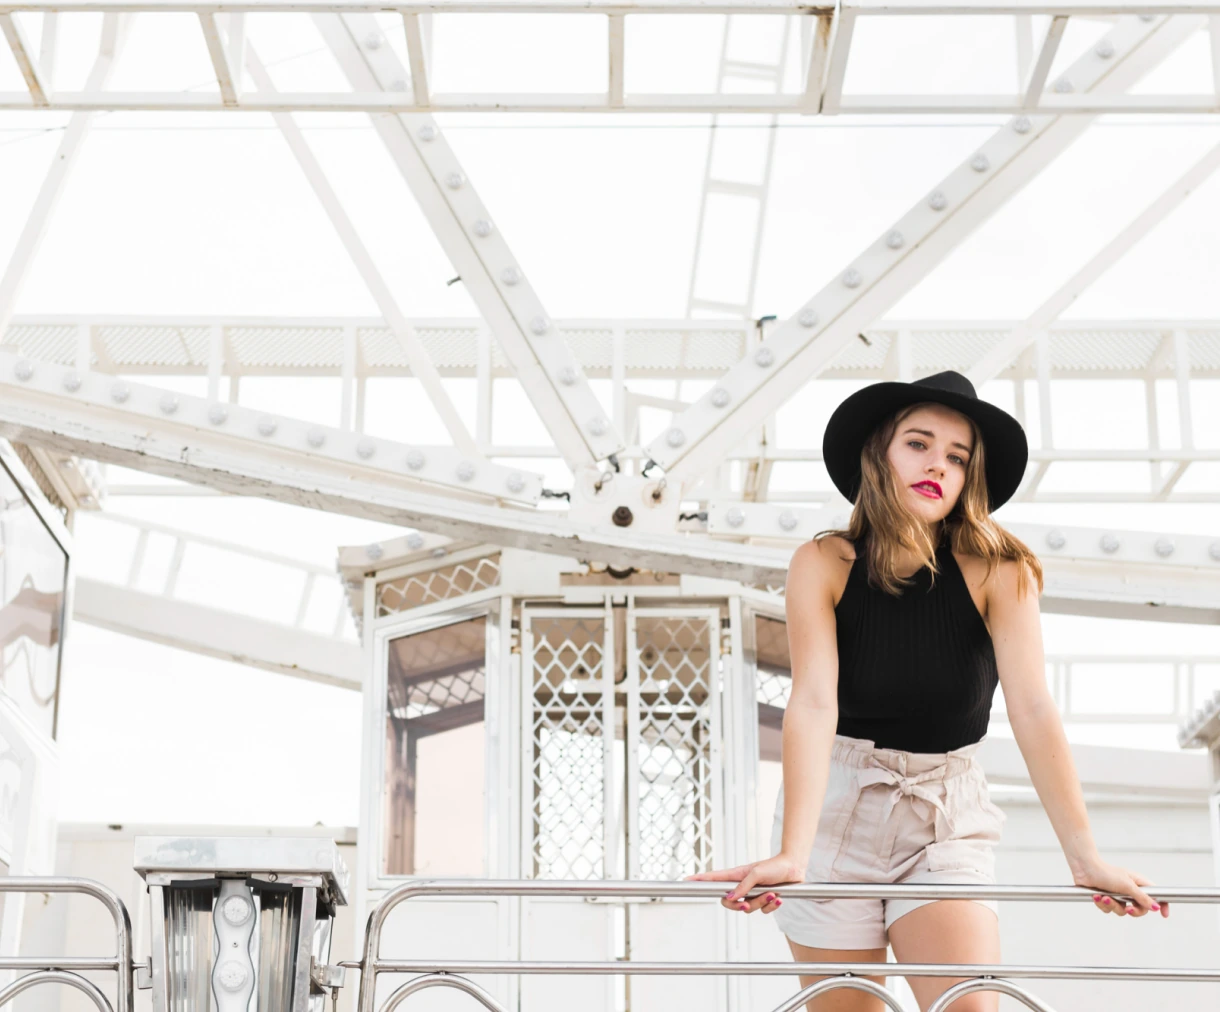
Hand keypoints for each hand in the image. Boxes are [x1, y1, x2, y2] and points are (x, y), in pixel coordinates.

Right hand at [685, 853, 804, 914]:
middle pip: (730, 902)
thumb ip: (743, 886)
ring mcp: (753, 893)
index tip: (686, 881)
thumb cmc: (775, 866)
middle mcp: (742, 885)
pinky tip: (778, 897)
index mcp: (737, 875)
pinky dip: (771, 906)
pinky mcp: (764, 899)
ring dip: (762, 903)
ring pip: (749, 908)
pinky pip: (763, 911)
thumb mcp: (757, 873)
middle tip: (746, 905)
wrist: (794, 868)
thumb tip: (731, 898)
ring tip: (772, 893)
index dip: (699, 880)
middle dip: (739, 906)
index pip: (713, 879)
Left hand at [1073, 858, 1167, 918]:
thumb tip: (1156, 907)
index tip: (1164, 914)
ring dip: (1112, 905)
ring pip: (1122, 911)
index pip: (1156, 896)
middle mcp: (1129, 891)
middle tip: (1127, 908)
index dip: (1161, 905)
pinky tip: (1096, 895)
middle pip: (1139, 909)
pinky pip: (1108, 910)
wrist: (1084, 869)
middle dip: (1133, 911)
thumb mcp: (1127, 885)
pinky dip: (1102, 904)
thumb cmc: (1106, 872)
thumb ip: (1142, 897)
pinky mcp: (1106, 899)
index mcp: (1138, 884)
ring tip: (1104, 896)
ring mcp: (1117, 895)